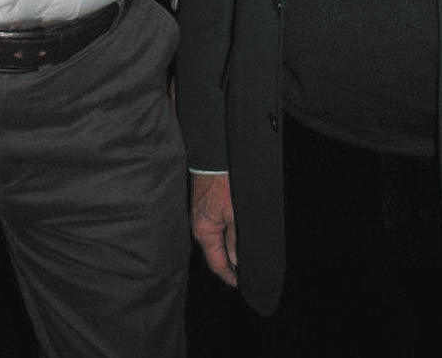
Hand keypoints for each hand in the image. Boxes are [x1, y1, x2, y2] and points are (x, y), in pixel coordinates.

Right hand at [190, 171, 236, 286]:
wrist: (213, 159)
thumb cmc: (222, 182)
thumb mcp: (235, 214)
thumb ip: (235, 239)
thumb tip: (237, 260)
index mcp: (204, 231)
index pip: (216, 263)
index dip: (229, 275)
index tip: (240, 283)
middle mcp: (198, 226)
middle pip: (214, 253)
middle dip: (228, 264)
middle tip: (243, 273)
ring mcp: (199, 216)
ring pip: (214, 240)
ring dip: (226, 249)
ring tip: (241, 258)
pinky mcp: (203, 206)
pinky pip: (213, 227)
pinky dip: (223, 235)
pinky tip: (233, 236)